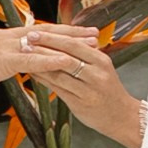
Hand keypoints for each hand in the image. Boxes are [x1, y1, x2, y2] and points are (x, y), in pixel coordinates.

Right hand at [0, 21, 97, 98]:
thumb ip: (0, 60)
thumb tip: (9, 64)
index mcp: (5, 38)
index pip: (39, 33)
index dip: (61, 32)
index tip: (79, 33)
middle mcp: (8, 37)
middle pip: (48, 32)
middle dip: (73, 33)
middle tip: (95, 33)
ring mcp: (6, 47)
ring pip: (45, 43)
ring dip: (70, 44)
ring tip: (91, 46)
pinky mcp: (2, 60)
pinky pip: (32, 59)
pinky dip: (52, 59)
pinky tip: (68, 61)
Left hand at [31, 36, 145, 147]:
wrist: (122, 117)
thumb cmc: (108, 91)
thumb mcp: (101, 68)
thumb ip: (84, 55)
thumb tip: (60, 39)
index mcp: (101, 60)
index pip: (74, 44)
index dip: (53, 37)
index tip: (36, 31)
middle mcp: (96, 74)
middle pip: (66, 56)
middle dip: (44, 46)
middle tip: (26, 39)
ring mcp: (88, 90)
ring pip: (60, 73)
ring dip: (40, 63)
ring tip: (25, 55)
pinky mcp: (80, 104)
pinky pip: (58, 88)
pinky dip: (44, 79)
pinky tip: (33, 73)